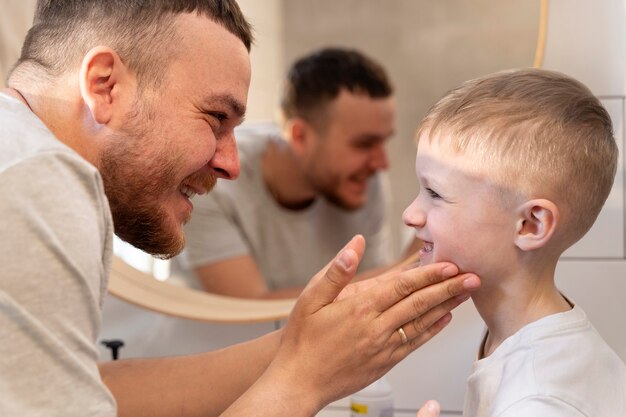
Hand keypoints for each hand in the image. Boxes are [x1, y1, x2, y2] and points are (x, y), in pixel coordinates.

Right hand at [263, 235, 479, 414]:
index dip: (429, 274)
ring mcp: (383, 347)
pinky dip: (432, 331)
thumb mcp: (311, 298)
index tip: (450, 265)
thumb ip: (337, 270)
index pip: (403, 286)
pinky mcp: (385, 362)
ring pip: (422, 323)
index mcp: (360, 308)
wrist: (299, 381)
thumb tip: (356, 244)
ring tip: (466, 294)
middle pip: (420, 303)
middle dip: (449, 288)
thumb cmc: (302, 339)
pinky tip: (444, 320)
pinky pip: (415, 344)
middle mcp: (377, 327)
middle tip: (472, 277)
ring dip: (447, 307)